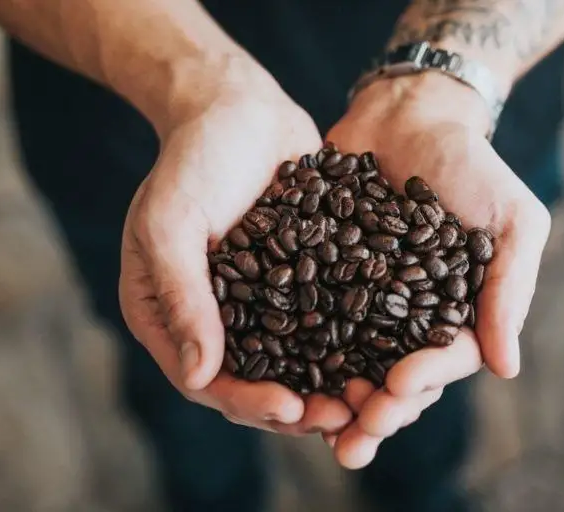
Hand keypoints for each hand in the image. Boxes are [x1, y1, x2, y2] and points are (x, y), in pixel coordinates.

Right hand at [119, 81, 351, 434]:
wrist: (236, 107)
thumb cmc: (190, 160)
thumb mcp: (170, 223)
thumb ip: (182, 296)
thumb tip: (199, 375)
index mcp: (171, 318)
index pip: (209, 380)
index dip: (249, 402)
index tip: (292, 410)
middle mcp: (216, 321)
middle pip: (259, 384)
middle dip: (302, 408)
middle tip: (349, 421)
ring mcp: (262, 305)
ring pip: (299, 363)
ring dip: (335, 387)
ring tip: (377, 401)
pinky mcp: (303, 283)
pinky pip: (328, 324)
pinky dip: (356, 345)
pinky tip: (392, 355)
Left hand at [321, 73, 550, 465]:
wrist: (410, 114)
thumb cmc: (473, 165)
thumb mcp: (513, 220)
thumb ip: (510, 289)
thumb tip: (506, 369)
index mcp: (459, 313)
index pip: (445, 361)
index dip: (424, 380)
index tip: (398, 387)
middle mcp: (411, 318)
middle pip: (395, 378)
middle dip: (376, 412)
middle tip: (352, 437)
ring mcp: (366, 302)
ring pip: (351, 363)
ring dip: (335, 400)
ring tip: (315, 426)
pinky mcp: (325, 280)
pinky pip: (311, 321)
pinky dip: (296, 350)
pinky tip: (277, 373)